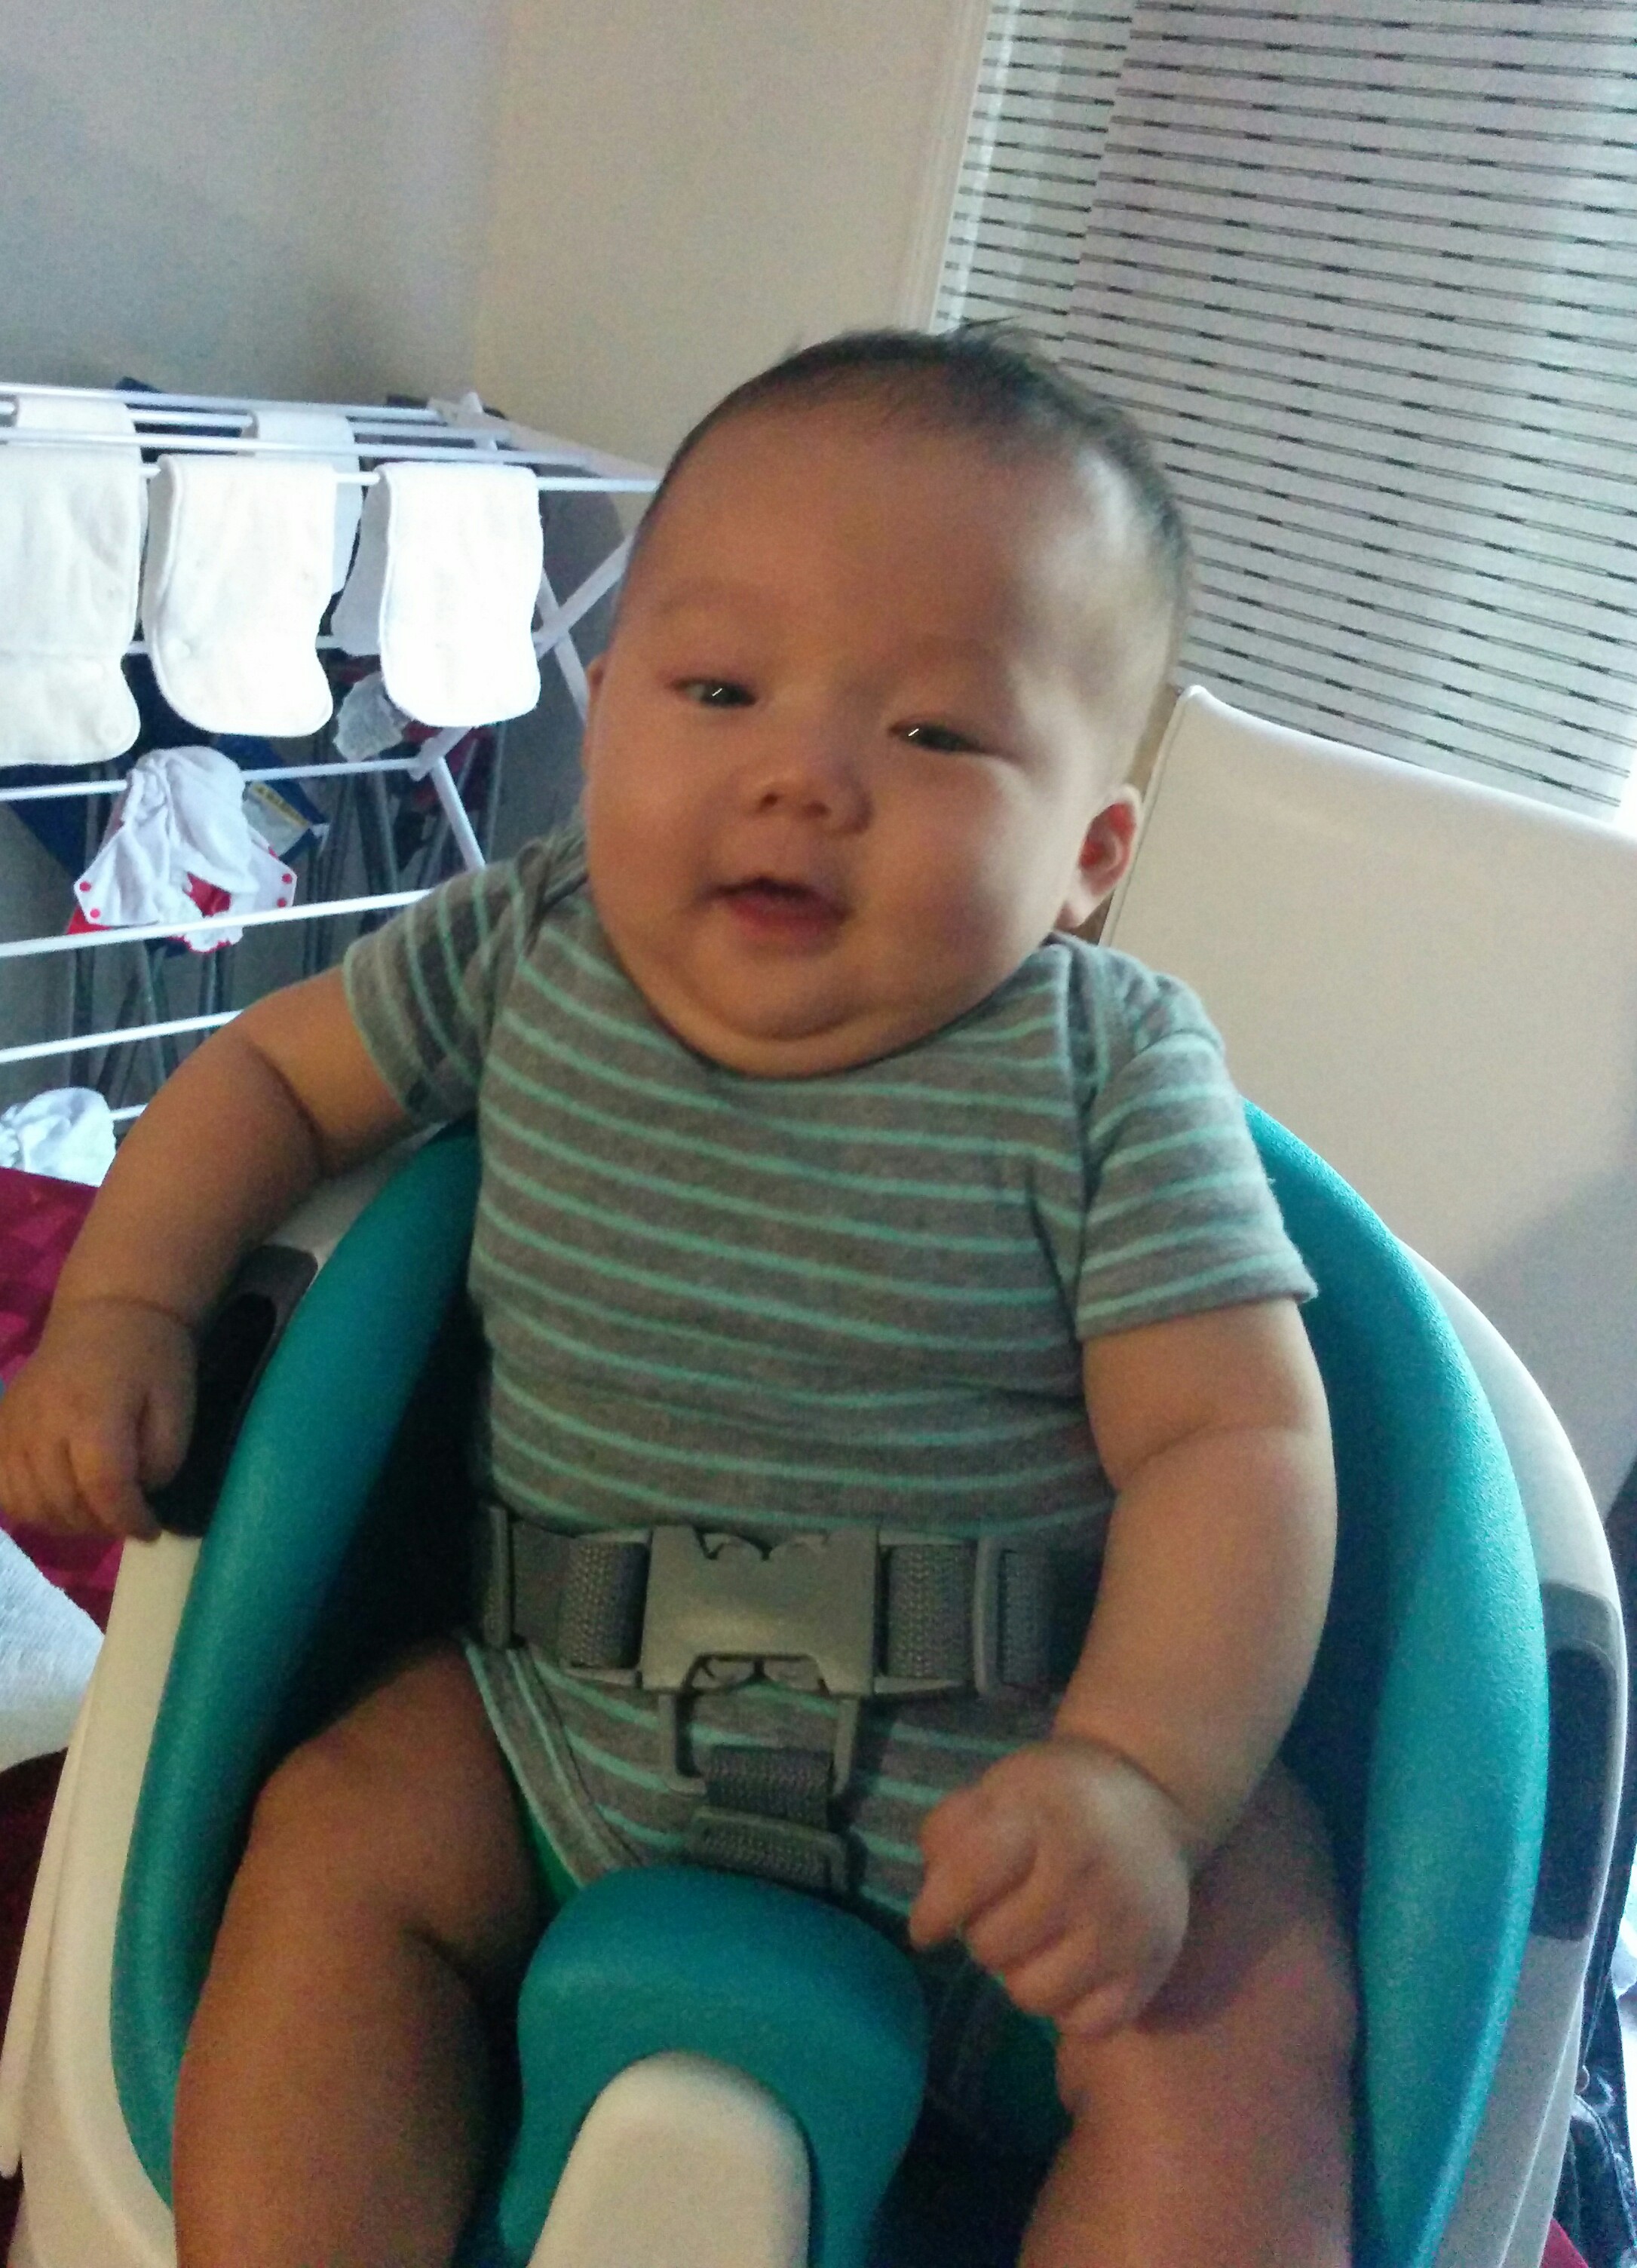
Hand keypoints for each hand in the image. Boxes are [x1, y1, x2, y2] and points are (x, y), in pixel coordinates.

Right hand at [0, 1297, 195, 1541]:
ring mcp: (13, 1427)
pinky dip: (30, 1507)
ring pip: (28, 1504)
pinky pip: (2, 1489)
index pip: (103, 1487)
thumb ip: (161, 1461)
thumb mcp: (177, 1407)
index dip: (128, 1520)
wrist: (107, 1313)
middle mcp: (43, 1422)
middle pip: (63, 1502)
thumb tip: (136, 1499)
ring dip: (66, 1522)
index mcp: (93, 1411)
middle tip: (126, 1518)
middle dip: (102, 1524)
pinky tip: (60, 1500)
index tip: (150, 1530)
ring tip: (97, 1510)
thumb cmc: (152, 1358)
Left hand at [908, 1736, 1192, 2037]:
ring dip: (1020, 1975)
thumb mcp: (998, 1788)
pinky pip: (1084, 2025)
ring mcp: (1122, 1926)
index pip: (965, 1879)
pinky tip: (1071, 1969)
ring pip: (1032, 1995)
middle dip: (982, 1934)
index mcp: (1040, 1817)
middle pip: (990, 1946)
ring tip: (1032, 1945)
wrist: (1152, 1799)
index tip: (926, 1928)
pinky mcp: (1151, 1967)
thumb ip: (950, 1832)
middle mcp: (1085, 1873)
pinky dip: (1068, 2007)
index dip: (933, 1912)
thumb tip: (933, 1899)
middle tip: (1001, 1916)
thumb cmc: (1056, 1800)